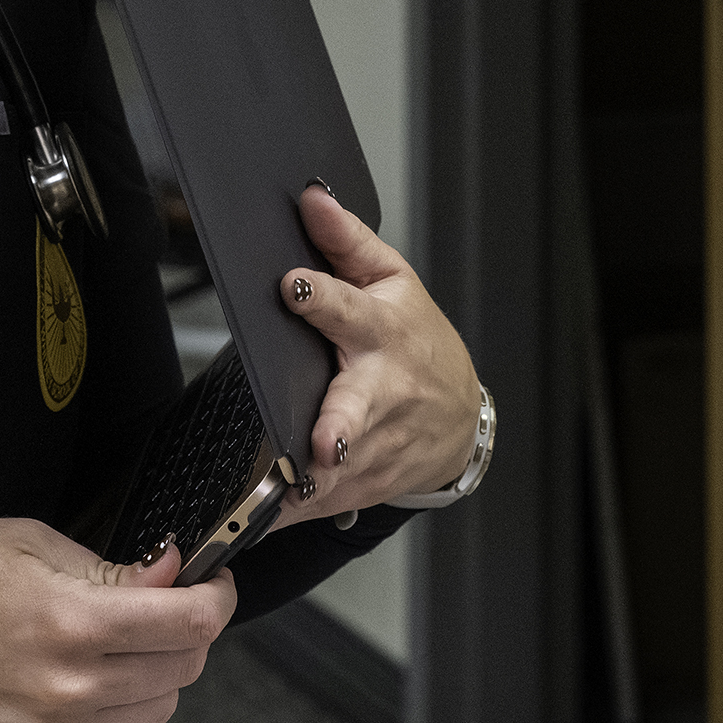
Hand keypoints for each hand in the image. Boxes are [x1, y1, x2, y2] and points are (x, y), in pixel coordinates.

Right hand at [0, 519, 233, 722]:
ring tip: (116, 645)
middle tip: (158, 605)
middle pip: (182, 670)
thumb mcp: (29, 541)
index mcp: (71, 622)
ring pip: (157, 713)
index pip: (189, 623)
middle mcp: (70, 689)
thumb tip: (172, 572)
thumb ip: (111, 566)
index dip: (216, 597)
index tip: (212, 583)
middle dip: (185, 631)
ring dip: (154, 676)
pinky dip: (120, 719)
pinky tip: (89, 687)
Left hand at [271, 185, 483, 527]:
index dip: (321, 298)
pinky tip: (263, 522)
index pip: (348, 309)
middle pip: (356, 408)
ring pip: (336, 469)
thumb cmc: (419, 342)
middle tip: (322, 441)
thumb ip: (347, 242)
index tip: (294, 286)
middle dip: (339, 426)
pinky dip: (295, 513)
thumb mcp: (393, 281)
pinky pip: (321, 502)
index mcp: (380, 333)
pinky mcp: (362, 483)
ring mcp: (373, 443)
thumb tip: (311, 200)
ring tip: (270, 493)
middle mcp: (378, 391)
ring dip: (306, 483)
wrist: (459, 418)